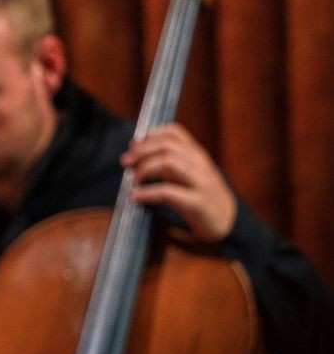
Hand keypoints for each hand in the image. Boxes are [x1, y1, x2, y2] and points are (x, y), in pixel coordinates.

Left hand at [122, 123, 237, 242]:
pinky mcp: (199, 204)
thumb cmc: (199, 195)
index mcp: (196, 155)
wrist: (227, 220)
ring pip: (170, 163)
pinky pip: (169, 193)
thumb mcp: (188, 173)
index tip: (133, 146)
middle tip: (125, 163)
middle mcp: (200, 165)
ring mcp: (201, 183)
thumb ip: (169, 161)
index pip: (174, 133)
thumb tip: (135, 152)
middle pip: (167, 147)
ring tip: (134, 179)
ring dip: (145, 168)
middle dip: (142, 152)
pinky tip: (136, 197)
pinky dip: (148, 193)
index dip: (150, 136)